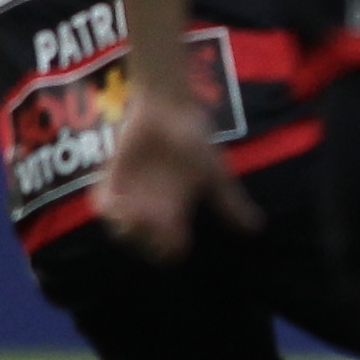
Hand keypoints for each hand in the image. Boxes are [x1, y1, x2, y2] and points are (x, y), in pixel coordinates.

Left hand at [96, 91, 236, 259]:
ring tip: (136, 216)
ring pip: (121, 228)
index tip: (177, 239)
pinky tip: (122, 204)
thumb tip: (256, 229)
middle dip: (146, 242)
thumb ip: (231, 202)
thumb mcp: (216, 174)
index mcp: (176, 210)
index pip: (170, 245)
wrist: (168, 108)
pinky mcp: (113, 177)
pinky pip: (103, 204)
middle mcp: (153, 206)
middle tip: (154, 227)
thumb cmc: (194, 139)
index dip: (171, 250)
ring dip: (126, 230)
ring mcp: (132, 193)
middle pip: (143, 242)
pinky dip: (110, 210)